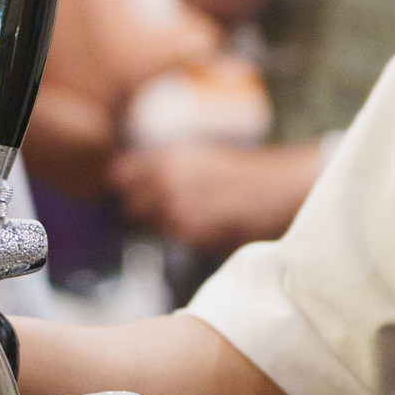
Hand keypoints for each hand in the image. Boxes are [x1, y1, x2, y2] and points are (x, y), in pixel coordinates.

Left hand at [109, 142, 321, 251]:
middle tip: (173, 202)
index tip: (134, 186)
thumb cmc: (240, 172)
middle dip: (145, 206)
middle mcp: (165, 183)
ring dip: (168, 221)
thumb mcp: (197, 157)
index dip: (127, 182)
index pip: (120, 175)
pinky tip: (211, 222)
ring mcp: (176, 210)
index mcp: (165, 158)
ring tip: (199, 210)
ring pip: (154, 224)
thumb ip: (161, 167)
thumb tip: (124, 179)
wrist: (274, 191)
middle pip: (132, 204)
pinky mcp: (190, 234)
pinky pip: (176, 237)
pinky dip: (188, 233)